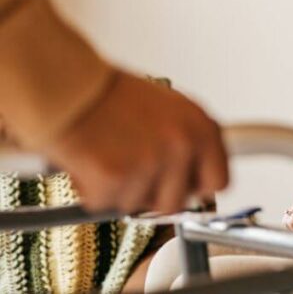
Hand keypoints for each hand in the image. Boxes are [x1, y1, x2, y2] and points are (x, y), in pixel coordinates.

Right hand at [42, 70, 227, 213]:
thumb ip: (189, 142)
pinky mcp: (117, 178)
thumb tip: (197, 171)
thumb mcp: (171, 110)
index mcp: (202, 128)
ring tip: (111, 156)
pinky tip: (91, 161)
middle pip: (176, 202)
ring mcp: (151, 163)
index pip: (219, 181)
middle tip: (134, 171)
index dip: (196, 186)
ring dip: (121, 190)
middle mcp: (182, 145)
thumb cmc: (114, 96)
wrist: (72, 88)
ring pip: (139, 205)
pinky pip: (106, 203)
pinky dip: (93, 190)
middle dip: (153, 194)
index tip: (183, 185)